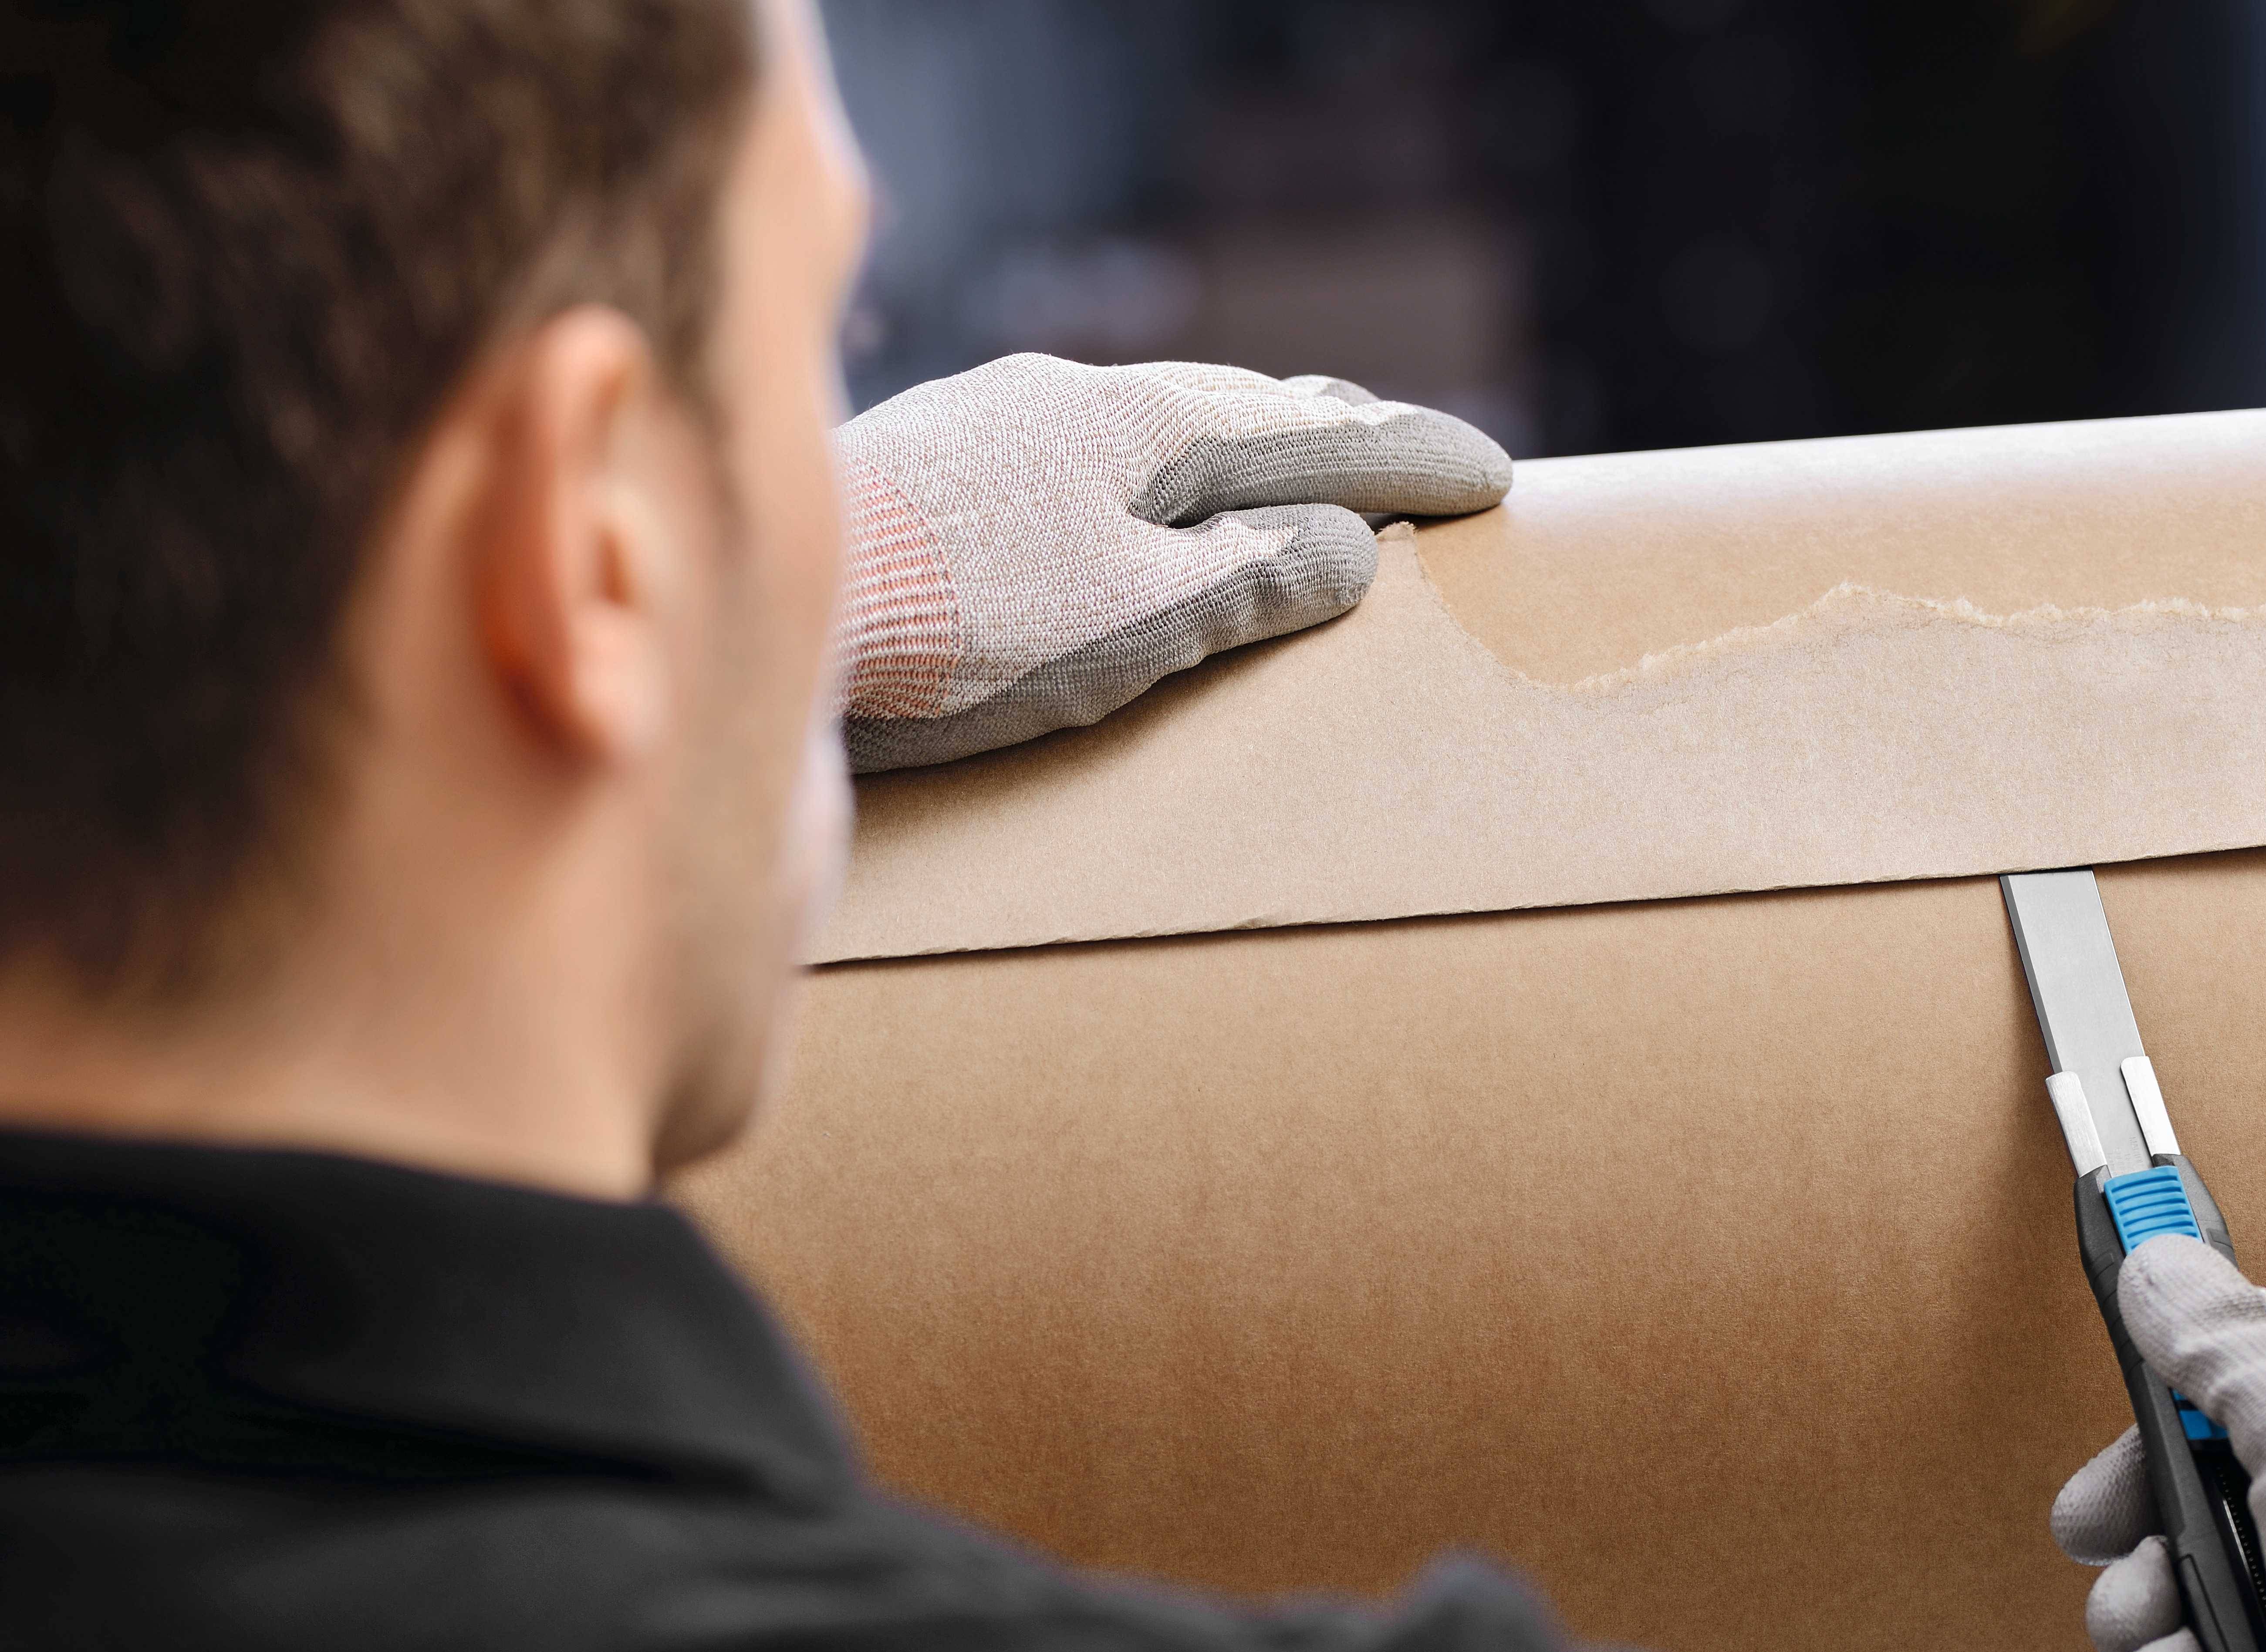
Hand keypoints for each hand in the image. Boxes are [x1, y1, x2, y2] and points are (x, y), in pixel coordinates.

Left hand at [832, 356, 1511, 771]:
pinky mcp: (938, 467)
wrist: (765, 605)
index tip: (1489, 477)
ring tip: (1289, 468)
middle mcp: (1070, 399)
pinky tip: (1137, 503)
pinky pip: (1090, 456)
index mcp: (1141, 428)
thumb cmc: (956, 628)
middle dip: (1332, 434)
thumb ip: (1245, 583)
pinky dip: (1156, 475)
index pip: (1313, 437)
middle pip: (1235, 409)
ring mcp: (994, 424)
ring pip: (1155, 427)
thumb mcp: (1134, 620)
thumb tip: (1345, 553)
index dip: (1408, 460)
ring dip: (1239, 449)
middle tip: (1406, 451)